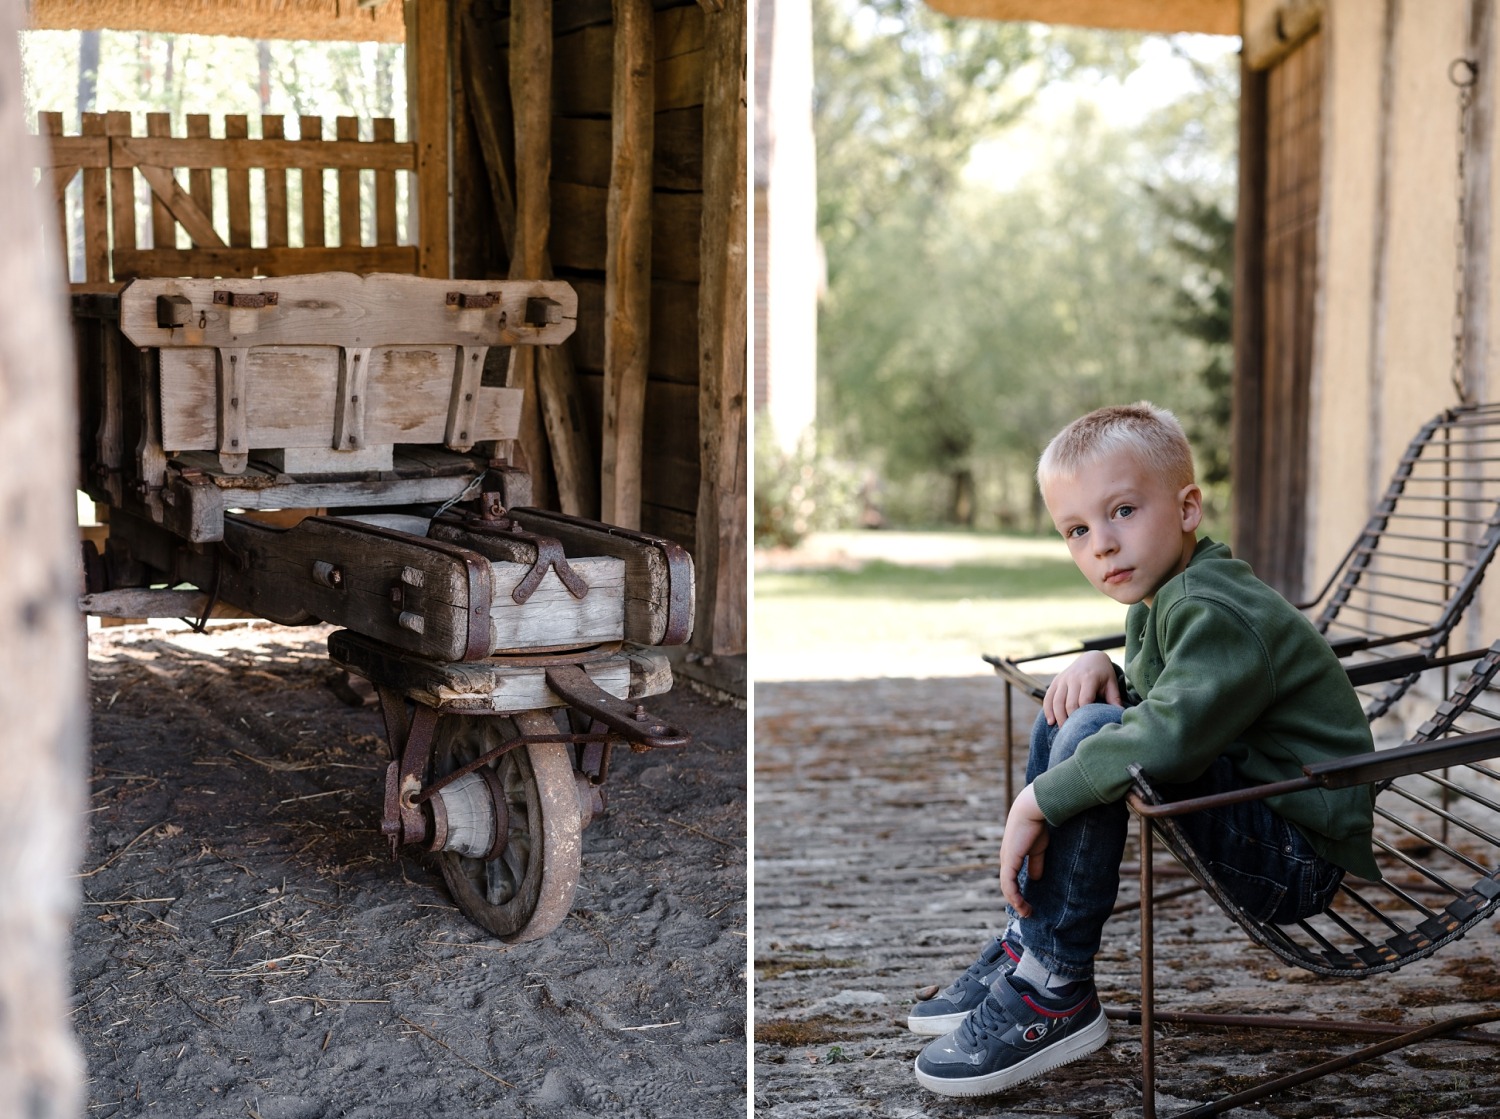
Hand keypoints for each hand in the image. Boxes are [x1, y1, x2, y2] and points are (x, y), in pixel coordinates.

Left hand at [998, 784, 1048, 917]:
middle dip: (1016, 901)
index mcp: (1012, 856)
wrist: (1031, 810)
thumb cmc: (1036, 825)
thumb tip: (1035, 878)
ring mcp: (1006, 860)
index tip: (1029, 903)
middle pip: (1007, 885)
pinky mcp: (1009, 860)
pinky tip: (1021, 904)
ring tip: (1026, 913)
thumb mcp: (1038, 848)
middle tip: (1027, 913)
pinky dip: (1014, 896)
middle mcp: (1006, 859)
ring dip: (1016, 902)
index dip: (1018, 892)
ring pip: (1007, 887)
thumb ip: (1035, 863)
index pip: (1011, 878)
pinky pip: (1008, 883)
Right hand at [1042, 650, 1121, 725]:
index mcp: (1089, 678)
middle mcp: (1073, 678)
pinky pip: (1049, 697)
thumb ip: (1114, 699)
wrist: (1091, 658)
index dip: (1083, 715)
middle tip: (1073, 734)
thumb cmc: (1103, 674)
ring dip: (1058, 717)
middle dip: (1070, 720)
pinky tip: (1050, 721)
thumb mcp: (1111, 683)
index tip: (1085, 727)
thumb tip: (1120, 715)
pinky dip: (1048, 710)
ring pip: (1057, 701)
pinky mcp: (1056, 681)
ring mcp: (1063, 679)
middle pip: (1069, 703)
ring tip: (1062, 730)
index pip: (1084, 700)